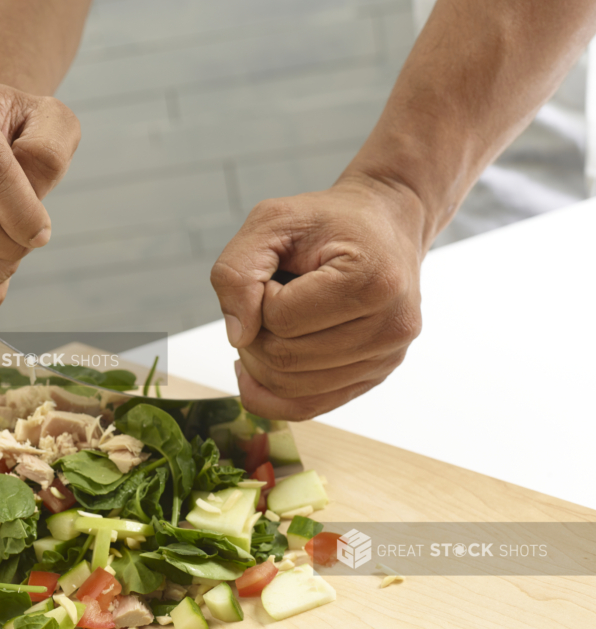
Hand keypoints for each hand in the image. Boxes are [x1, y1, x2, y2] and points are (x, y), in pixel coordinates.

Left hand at [210, 177, 427, 419]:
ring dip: (262, 359)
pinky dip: (271, 393)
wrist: (383, 226)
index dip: (258, 296)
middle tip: (268, 298)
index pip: (280, 318)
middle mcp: (390, 326)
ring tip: (275, 321)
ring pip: (290, 389)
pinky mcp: (374, 377)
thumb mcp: (271, 221)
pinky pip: (307, 407)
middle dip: (255, 332)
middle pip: (284, 360)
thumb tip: (238, 336)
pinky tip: (256, 367)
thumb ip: (237, 271)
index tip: (278, 274)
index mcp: (372, 280)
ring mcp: (386, 358)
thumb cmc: (328, 221)